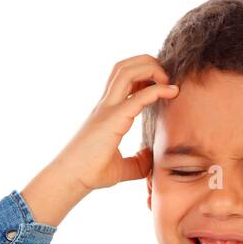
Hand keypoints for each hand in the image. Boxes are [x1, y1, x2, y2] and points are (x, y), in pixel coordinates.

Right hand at [21, 55, 176, 225]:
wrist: (70, 180)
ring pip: (126, 71)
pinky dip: (157, 89)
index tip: (164, 85)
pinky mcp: (113, 119)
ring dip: (151, 69)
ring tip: (167, 82)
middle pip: (124, 67)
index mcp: (107, 112)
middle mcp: (106, 105)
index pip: (124, 79)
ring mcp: (107, 109)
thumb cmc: (90, 173)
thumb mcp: (122, 167)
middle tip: (167, 79)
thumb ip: (139, 161)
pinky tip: (172, 92)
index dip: (145, 74)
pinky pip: (138, 96)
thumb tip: (152, 157)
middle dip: (148, 63)